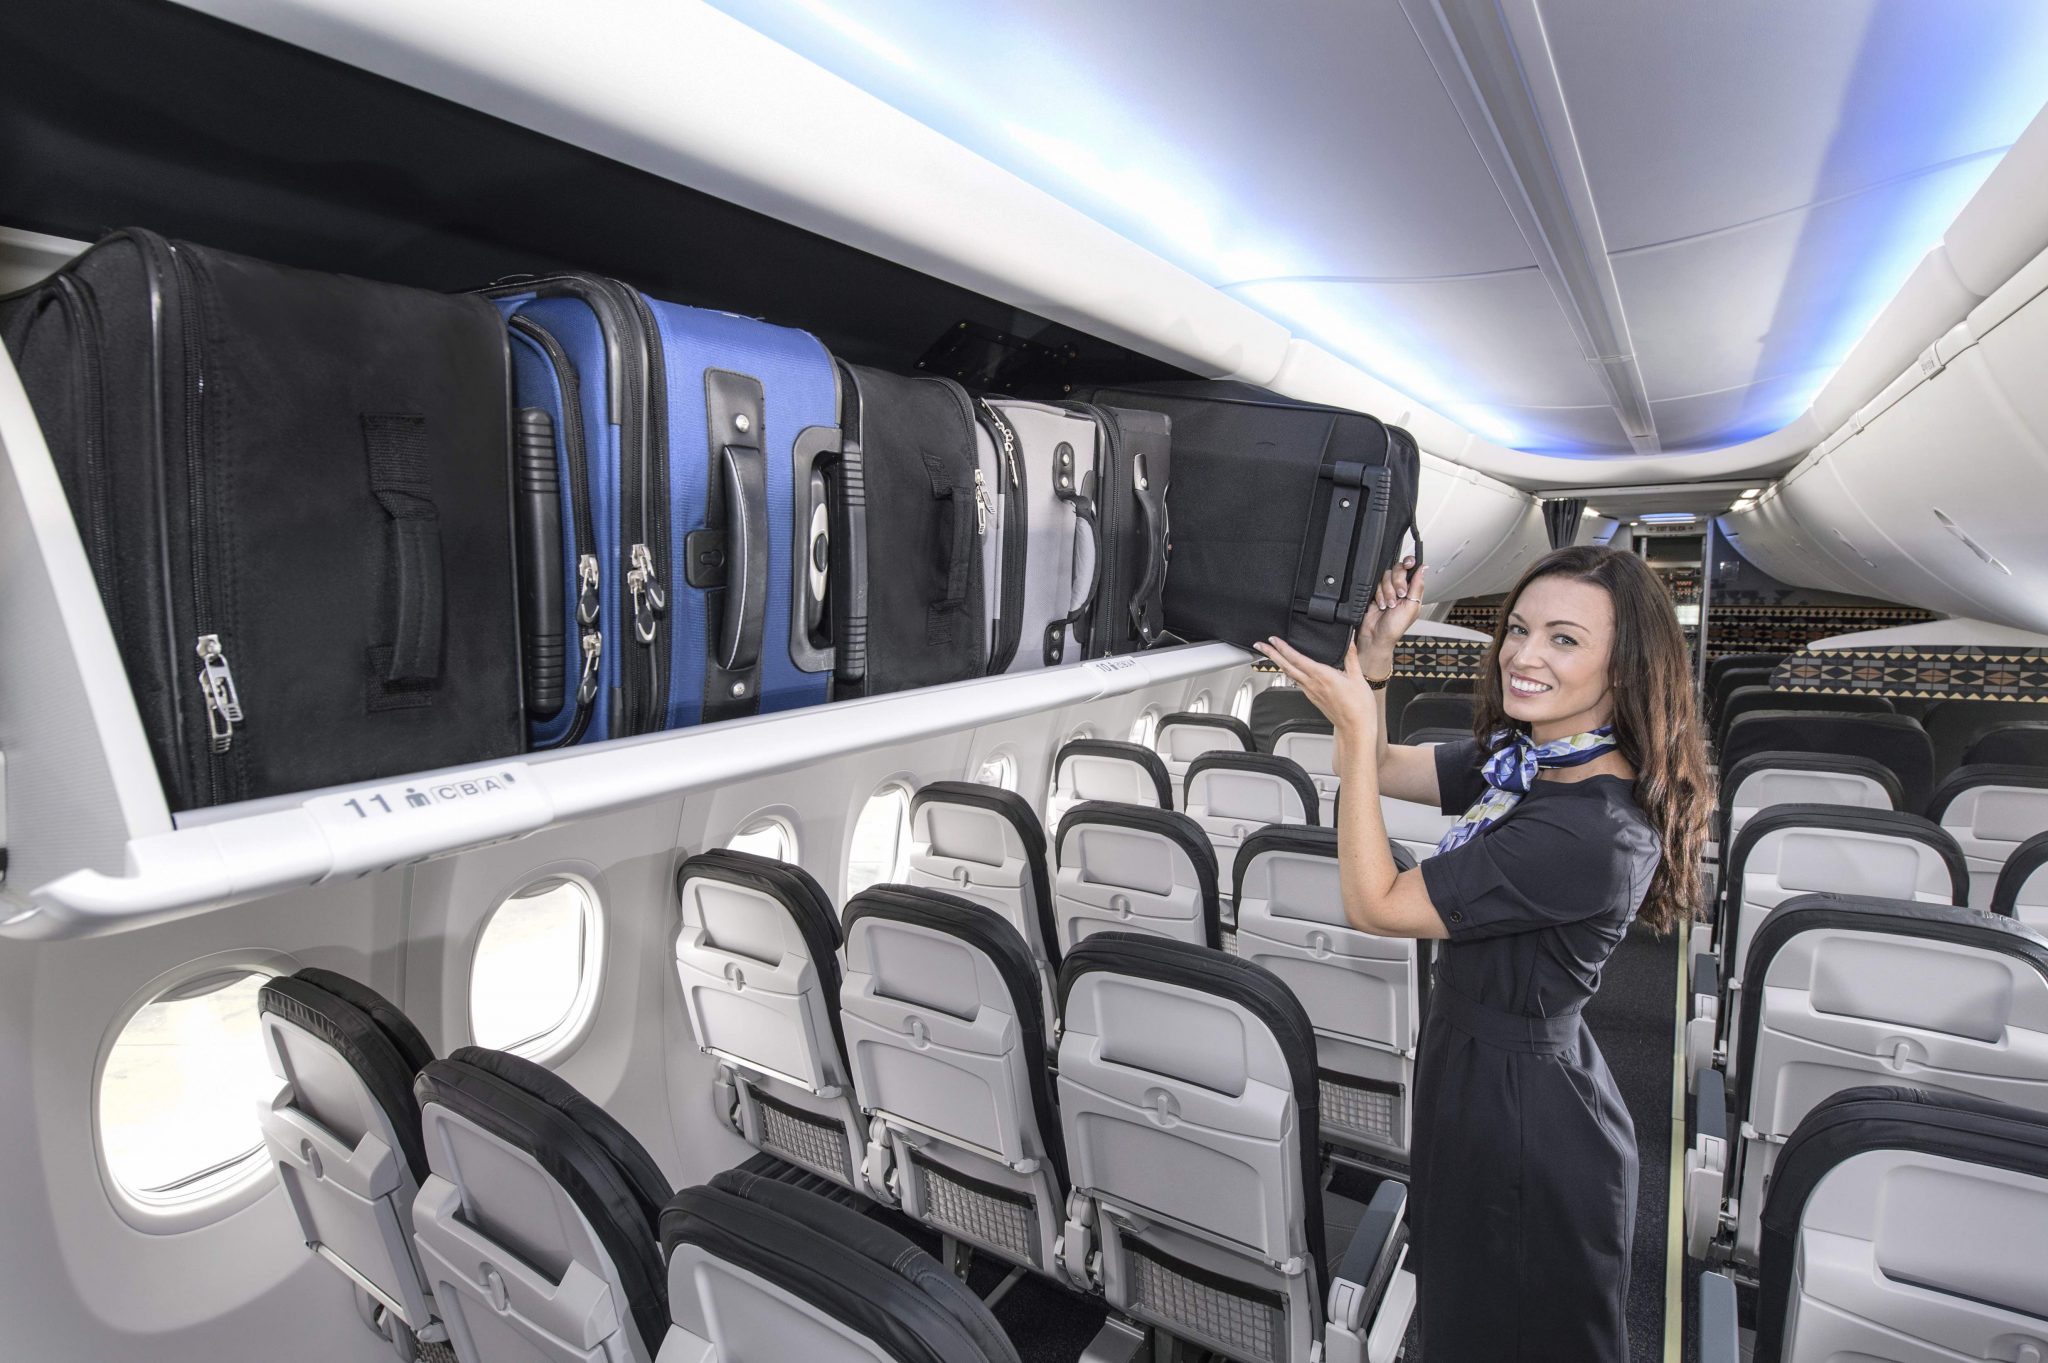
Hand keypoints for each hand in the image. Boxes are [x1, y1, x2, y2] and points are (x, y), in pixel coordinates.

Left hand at [1253, 635, 1381, 752]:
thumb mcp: (1358, 678)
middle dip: (1272, 654)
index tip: (1273, 639)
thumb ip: (1351, 657)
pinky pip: (1297, 682)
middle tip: (1260, 645)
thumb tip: (1350, 641)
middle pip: (1287, 667)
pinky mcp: (1312, 698)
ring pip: (1290, 675)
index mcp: (1322, 676)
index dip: (1283, 648)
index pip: (1297, 659)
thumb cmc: (1358, 707)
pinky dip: (1290, 672)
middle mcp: (1313, 685)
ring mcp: (1311, 692)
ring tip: (1271, 654)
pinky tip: (1290, 669)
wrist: (1355, 728)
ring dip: (1279, 663)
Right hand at [1355, 557, 1426, 669]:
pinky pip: (1375, 583)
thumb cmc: (1395, 627)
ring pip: (1386, 576)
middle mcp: (1400, 588)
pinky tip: (1381, 605)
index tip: (1408, 565)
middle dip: (1397, 582)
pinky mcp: (1376, 592)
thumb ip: (1417, 585)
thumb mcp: (1411, 606)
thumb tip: (1423, 568)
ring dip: (1387, 592)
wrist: (1376, 635)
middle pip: (1398, 570)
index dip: (1409, 564)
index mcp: (1413, 590)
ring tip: (1389, 605)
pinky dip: (1378, 595)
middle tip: (1400, 595)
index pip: (1412, 569)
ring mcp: (1387, 589)